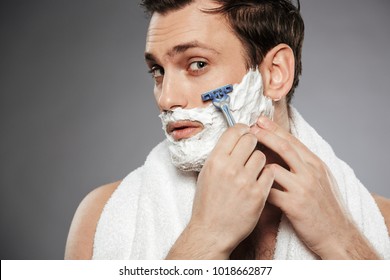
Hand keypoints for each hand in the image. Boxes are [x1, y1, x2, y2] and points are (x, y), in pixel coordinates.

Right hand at [166, 124, 273, 258]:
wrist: (212, 231)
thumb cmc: (207, 203)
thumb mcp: (206, 174)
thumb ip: (220, 155)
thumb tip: (234, 138)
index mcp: (215, 161)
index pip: (234, 131)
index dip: (242, 129)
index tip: (246, 131)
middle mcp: (230, 168)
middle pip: (251, 139)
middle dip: (252, 142)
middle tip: (251, 149)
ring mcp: (245, 182)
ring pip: (262, 156)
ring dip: (259, 160)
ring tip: (252, 170)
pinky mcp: (258, 195)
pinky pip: (270, 173)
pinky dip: (266, 175)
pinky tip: (258, 181)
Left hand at [250, 116, 378, 258]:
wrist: (338, 234)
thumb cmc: (326, 207)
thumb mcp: (321, 180)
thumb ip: (304, 165)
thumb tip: (285, 152)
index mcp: (316, 164)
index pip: (293, 141)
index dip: (275, 129)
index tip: (260, 121)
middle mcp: (311, 173)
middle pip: (284, 148)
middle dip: (265, 136)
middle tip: (249, 128)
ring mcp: (303, 189)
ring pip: (274, 169)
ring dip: (256, 163)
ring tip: (242, 158)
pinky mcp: (295, 206)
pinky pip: (270, 192)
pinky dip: (258, 187)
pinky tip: (248, 185)